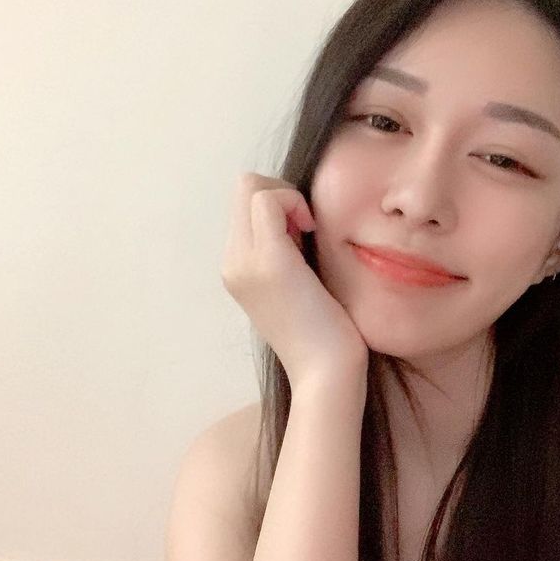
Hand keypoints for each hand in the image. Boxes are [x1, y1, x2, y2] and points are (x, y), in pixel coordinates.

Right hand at [220, 172, 368, 387]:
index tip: (307, 233)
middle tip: (308, 231)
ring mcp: (245, 262)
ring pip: (251, 186)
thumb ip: (290, 251)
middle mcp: (232, 263)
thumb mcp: (299, 284)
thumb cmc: (327, 333)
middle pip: (243, 187)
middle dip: (282, 195)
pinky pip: (267, 199)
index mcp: (238, 268)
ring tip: (309, 235)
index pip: (244, 201)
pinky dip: (294, 202)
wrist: (326, 374)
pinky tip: (313, 231)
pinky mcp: (268, 262)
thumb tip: (301, 218)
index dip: (279, 203)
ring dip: (288, 198)